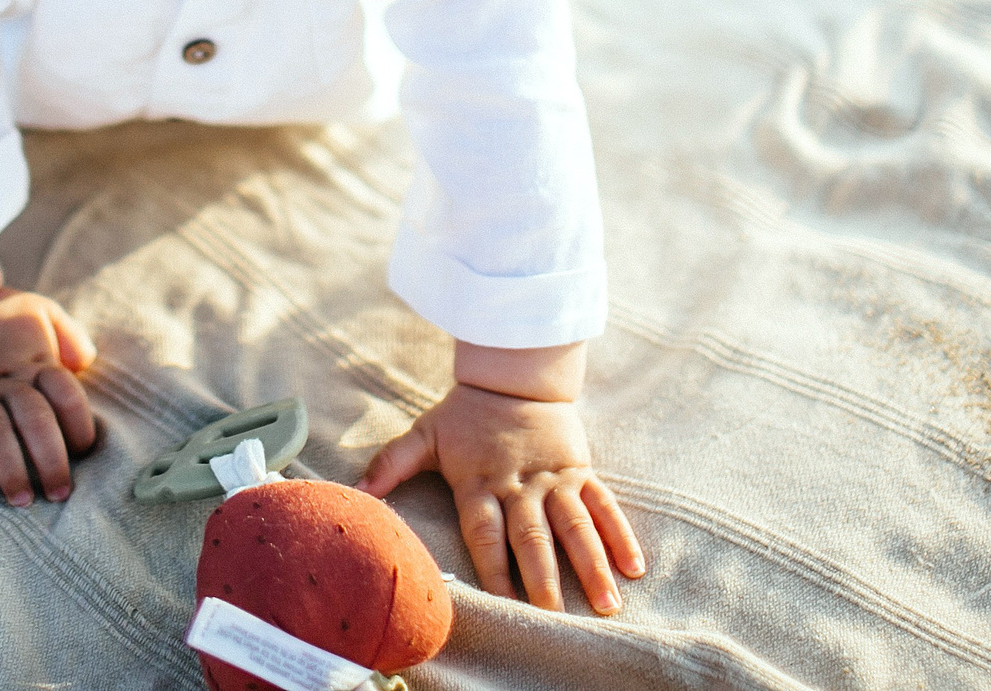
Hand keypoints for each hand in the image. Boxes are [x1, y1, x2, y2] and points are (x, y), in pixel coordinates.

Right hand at [0, 287, 98, 506]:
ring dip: (8, 468)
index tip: (84, 449)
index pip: (64, 392)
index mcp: (34, 360)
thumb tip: (86, 363)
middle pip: (33, 418)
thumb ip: (68, 335)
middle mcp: (5, 379)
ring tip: (20, 500)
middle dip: (49, 459)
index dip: (79, 421)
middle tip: (59, 494)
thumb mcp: (40, 311)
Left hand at [360, 383, 643, 614]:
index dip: (494, 567)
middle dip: (544, 578)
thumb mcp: (425, 433)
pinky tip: (633, 566)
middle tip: (556, 618)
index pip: (486, 532)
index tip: (504, 604)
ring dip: (592, 565)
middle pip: (533, 536)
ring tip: (606, 604)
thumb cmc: (465, 413)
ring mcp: (553, 479)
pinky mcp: (579, 469)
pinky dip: (620, 534)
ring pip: (575, 526)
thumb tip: (357, 490)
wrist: (514, 372)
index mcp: (480, 482)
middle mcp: (519, 485)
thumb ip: (393, 463)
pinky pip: (603, 505)